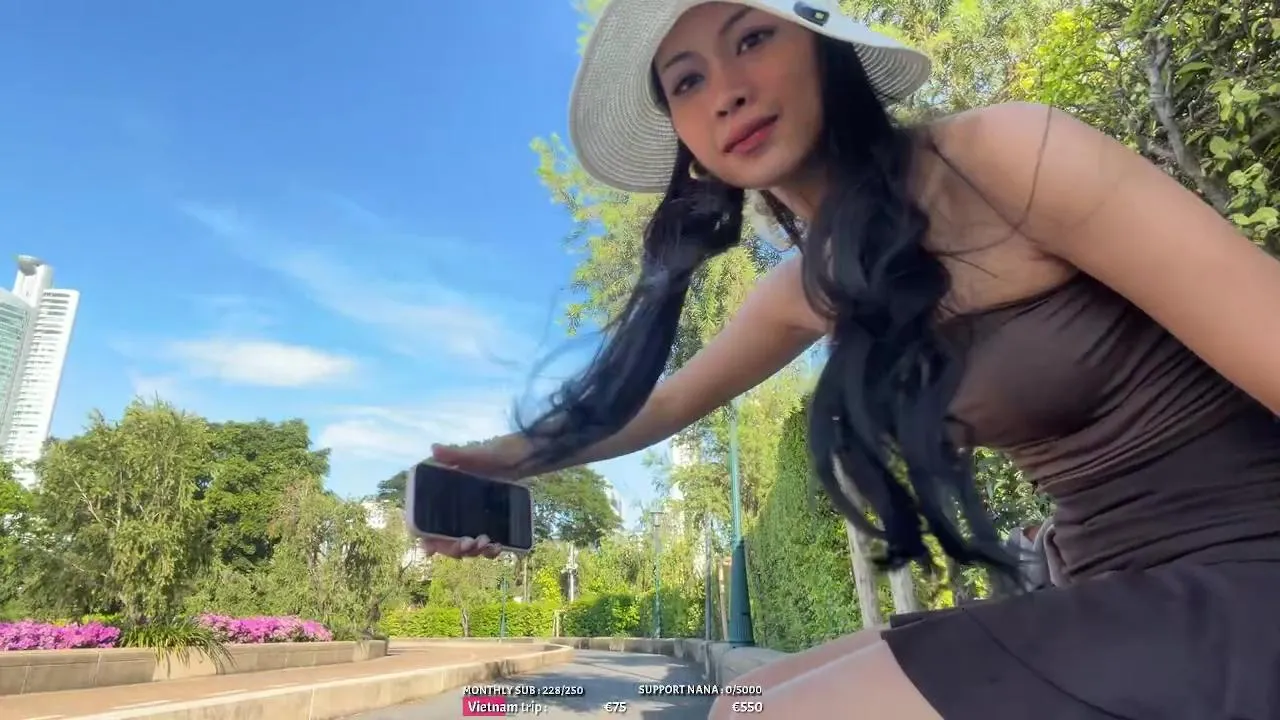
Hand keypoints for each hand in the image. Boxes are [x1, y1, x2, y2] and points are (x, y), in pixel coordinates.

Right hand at [417, 435, 535, 559]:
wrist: (519, 458)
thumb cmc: (492, 454)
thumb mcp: (475, 455)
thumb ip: (454, 455)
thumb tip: (434, 449)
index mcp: (445, 499)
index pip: (427, 525)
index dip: (426, 539)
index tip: (429, 549)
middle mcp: (456, 514)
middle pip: (446, 542)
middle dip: (454, 548)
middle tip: (468, 543)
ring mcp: (473, 522)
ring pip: (466, 547)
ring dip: (473, 551)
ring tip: (486, 543)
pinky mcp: (491, 526)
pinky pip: (486, 547)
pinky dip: (490, 552)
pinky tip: (497, 547)